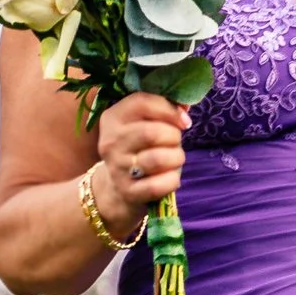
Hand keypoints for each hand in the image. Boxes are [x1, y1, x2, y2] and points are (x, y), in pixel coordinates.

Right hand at [94, 88, 189, 217]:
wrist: (119, 186)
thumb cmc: (140, 147)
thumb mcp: (144, 123)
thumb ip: (163, 109)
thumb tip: (185, 106)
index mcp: (113, 118)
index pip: (141, 102)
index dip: (169, 109)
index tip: (183, 120)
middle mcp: (111, 142)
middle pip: (152, 132)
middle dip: (174, 136)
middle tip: (175, 142)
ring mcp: (117, 168)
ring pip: (158, 159)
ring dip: (176, 157)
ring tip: (174, 158)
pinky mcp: (128, 191)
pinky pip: (158, 185)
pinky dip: (173, 180)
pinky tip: (171, 176)